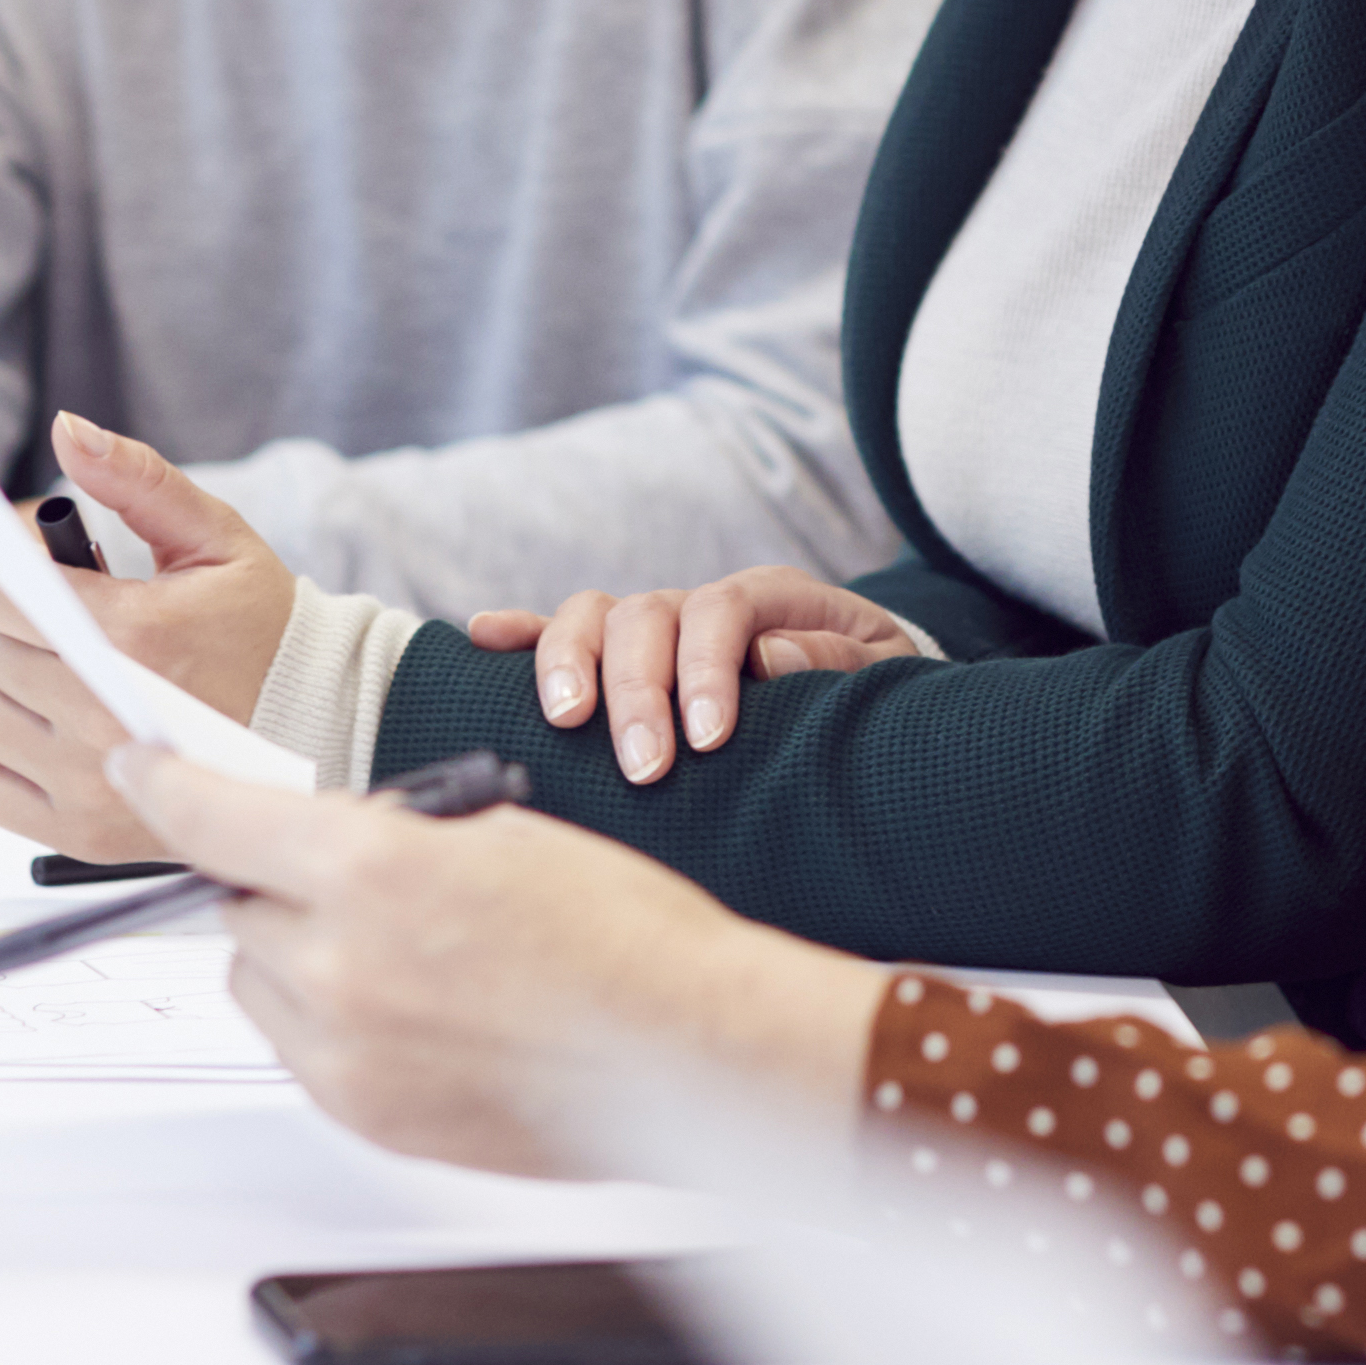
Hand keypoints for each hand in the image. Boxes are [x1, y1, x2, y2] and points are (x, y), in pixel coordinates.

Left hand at [0, 413, 295, 861]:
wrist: (311, 728)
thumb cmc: (259, 629)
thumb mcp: (215, 537)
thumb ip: (137, 479)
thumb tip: (66, 430)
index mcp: (136, 635)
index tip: (29, 578)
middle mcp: (102, 717)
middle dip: (7, 622)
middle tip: (60, 624)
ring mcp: (87, 784)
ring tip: (53, 673)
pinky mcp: (75, 833)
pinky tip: (39, 726)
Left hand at [118, 741, 889, 1176]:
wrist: (689, 1050)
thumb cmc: (623, 932)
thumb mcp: (494, 831)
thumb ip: (381, 835)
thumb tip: (314, 840)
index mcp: (371, 869)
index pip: (214, 820)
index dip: (165, 785)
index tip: (139, 768)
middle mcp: (338, 967)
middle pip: (239, 909)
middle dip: (276, 885)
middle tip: (355, 879)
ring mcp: (347, 1055)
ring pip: (263, 984)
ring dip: (301, 956)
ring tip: (406, 952)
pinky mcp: (368, 1118)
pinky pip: (304, 1052)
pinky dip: (336, 1022)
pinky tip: (424, 1009)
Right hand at [465, 568, 923, 781]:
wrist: (857, 683)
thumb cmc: (868, 685)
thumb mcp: (881, 669)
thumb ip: (836, 660)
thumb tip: (768, 660)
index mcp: (767, 598)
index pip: (721, 612)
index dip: (707, 669)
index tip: (707, 739)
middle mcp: (697, 604)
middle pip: (645, 617)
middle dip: (638, 691)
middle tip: (645, 766)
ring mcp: (651, 627)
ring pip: (592, 616)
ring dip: (571, 665)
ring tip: (566, 723)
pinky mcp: (617, 656)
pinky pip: (558, 631)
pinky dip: (521, 635)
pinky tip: (483, 639)